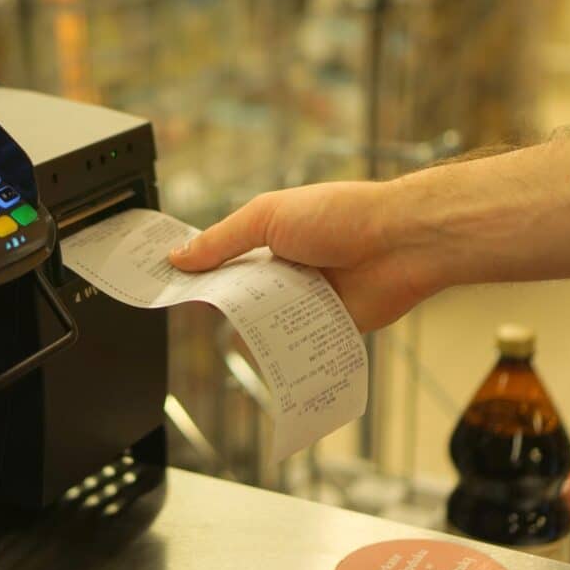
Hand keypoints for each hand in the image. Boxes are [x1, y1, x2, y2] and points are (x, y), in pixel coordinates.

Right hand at [168, 181, 439, 332]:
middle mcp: (287, 268)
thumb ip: (222, 240)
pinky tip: (272, 355)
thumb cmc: (340, 215)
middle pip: (241, 295)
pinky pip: (300, 343)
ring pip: (267, 323)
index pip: (224, 258)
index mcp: (270, 236)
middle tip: (198, 314)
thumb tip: (179, 256)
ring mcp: (308, 298)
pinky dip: (287, 349)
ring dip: (255, 327)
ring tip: (242, 329)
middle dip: (223, 304)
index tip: (169, 284)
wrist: (400, 242)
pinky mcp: (330, 326)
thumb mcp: (267, 216)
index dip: (198, 271)